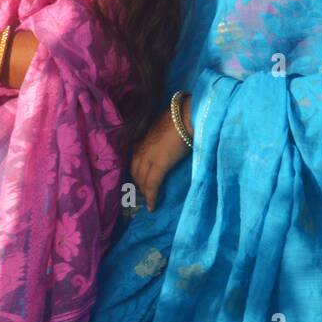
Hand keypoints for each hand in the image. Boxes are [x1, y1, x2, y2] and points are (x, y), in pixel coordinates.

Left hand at [130, 98, 190, 212]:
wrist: (187, 115)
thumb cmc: (181, 118)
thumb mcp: (166, 127)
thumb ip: (162, 137)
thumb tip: (168, 143)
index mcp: (144, 138)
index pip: (135, 160)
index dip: (137, 173)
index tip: (140, 182)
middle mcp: (142, 148)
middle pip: (135, 171)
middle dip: (139, 184)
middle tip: (145, 195)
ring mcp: (148, 156)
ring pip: (142, 179)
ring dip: (145, 191)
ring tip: (150, 201)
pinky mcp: (158, 164)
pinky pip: (152, 184)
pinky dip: (151, 197)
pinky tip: (152, 207)